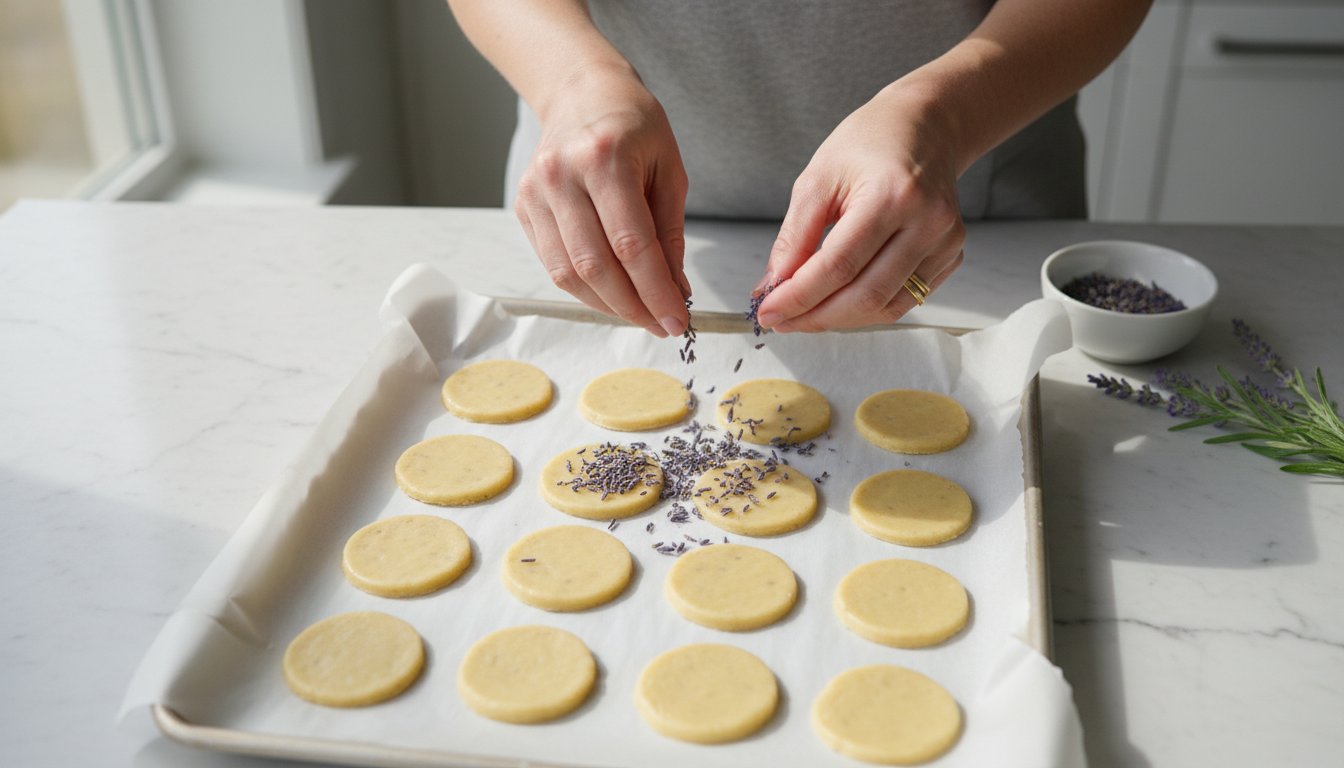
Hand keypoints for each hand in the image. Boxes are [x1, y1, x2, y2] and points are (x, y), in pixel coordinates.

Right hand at [514, 70, 690, 337]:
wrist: (582, 92)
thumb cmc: (635, 127)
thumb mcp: (669, 170)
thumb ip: (670, 233)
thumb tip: (675, 292)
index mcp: (605, 158)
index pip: (631, 245)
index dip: (655, 292)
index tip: (678, 321)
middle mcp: (562, 175)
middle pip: (596, 266)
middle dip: (633, 307)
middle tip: (662, 325)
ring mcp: (536, 192)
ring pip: (569, 274)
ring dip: (608, 305)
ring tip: (640, 314)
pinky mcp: (524, 207)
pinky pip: (553, 264)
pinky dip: (586, 288)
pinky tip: (613, 294)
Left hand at [753, 85, 965, 331]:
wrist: (925, 127)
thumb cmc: (869, 143)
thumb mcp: (818, 178)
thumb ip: (795, 236)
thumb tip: (774, 286)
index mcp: (892, 195)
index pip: (838, 266)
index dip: (799, 296)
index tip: (767, 311)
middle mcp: (927, 222)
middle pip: (865, 295)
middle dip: (815, 316)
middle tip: (781, 320)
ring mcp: (945, 243)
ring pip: (885, 306)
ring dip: (839, 319)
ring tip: (804, 313)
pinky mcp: (950, 256)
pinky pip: (903, 300)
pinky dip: (865, 308)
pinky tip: (838, 299)